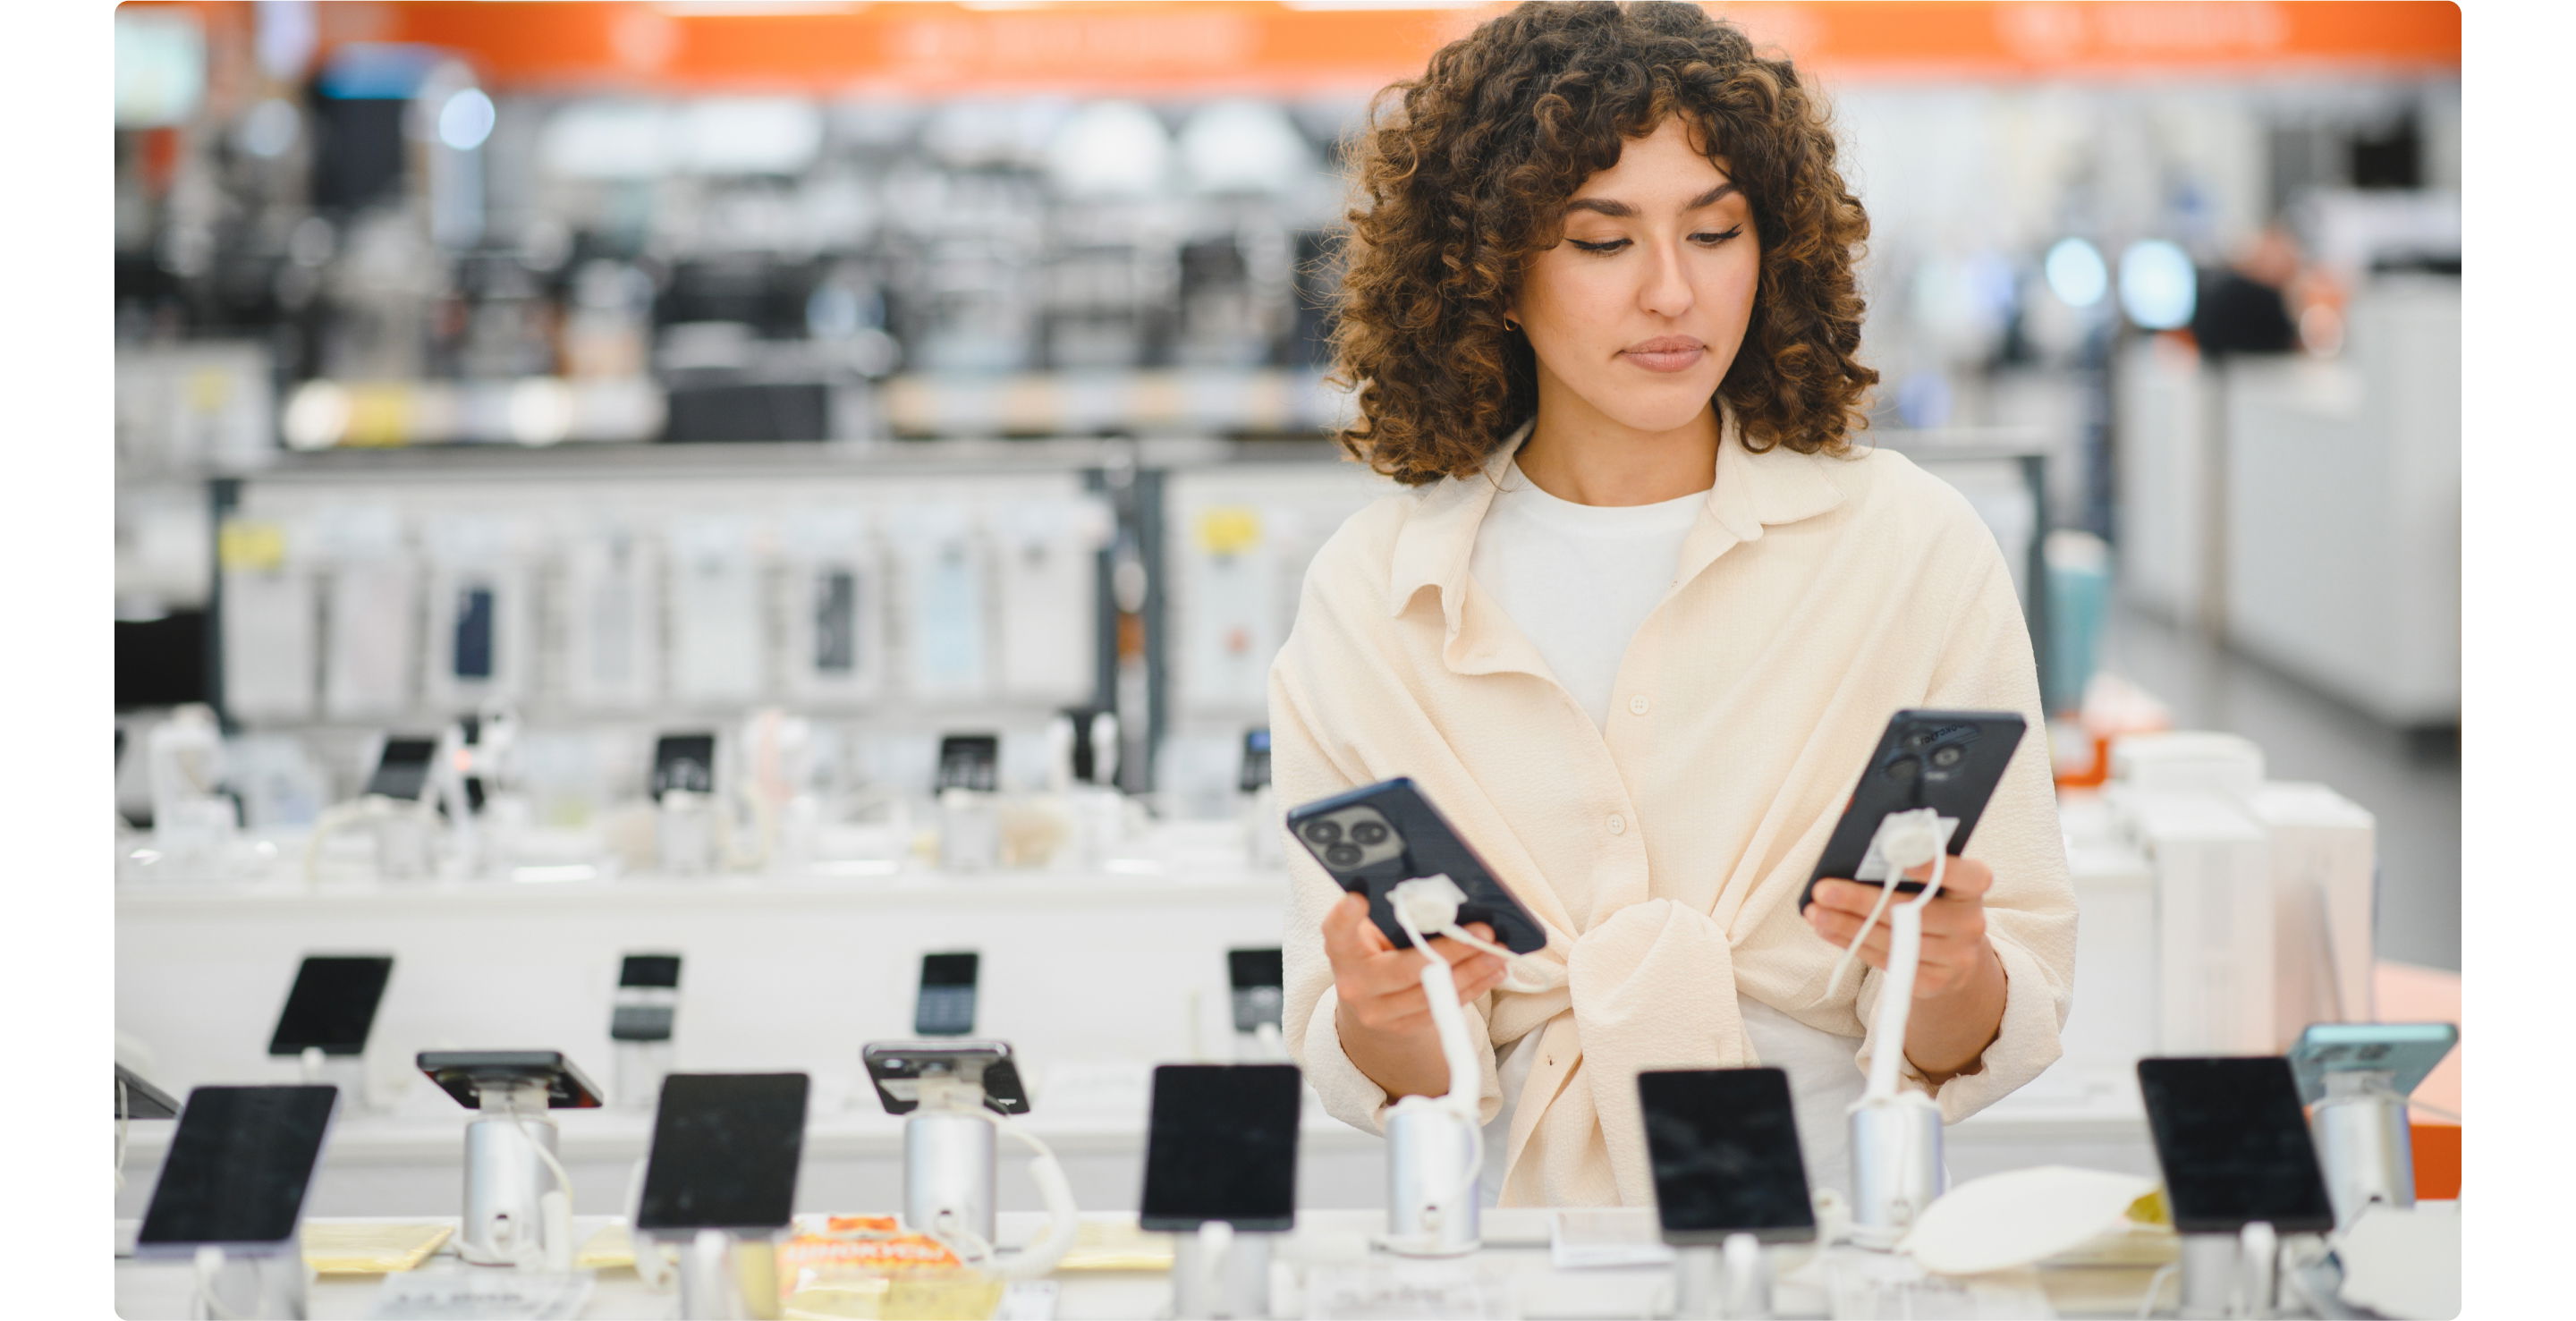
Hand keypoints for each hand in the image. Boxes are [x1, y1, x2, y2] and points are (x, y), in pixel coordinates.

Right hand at [1322, 891, 1505, 1034]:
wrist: (1369, 1004)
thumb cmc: (1375, 952)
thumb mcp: (1370, 932)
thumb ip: (1390, 917)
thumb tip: (1438, 897)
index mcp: (1342, 951)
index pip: (1337, 932)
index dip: (1345, 916)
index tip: (1357, 897)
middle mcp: (1355, 985)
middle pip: (1404, 969)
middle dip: (1450, 950)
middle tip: (1482, 932)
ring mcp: (1379, 1012)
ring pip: (1432, 992)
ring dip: (1472, 970)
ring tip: (1497, 952)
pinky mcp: (1404, 1027)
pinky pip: (1444, 1007)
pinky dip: (1473, 987)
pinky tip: (1492, 972)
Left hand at [1803, 855, 1999, 1000]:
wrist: (1953, 957)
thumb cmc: (1931, 903)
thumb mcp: (1933, 884)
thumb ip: (1907, 866)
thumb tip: (1855, 855)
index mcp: (1973, 889)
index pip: (1969, 875)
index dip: (1937, 867)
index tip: (1900, 858)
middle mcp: (1971, 923)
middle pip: (1913, 911)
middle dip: (1861, 900)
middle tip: (1822, 890)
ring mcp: (1956, 957)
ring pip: (1893, 939)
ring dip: (1847, 925)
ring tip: (1814, 912)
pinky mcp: (1934, 981)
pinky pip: (1886, 960)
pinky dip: (1852, 944)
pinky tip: (1828, 930)